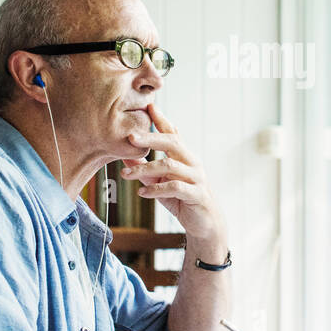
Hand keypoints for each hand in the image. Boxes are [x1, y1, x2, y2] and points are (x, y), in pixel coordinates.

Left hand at [120, 102, 225, 246]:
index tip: (149, 106)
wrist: (205, 224)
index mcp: (184, 156)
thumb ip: (145, 170)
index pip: (173, 133)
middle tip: (130, 136)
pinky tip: (142, 192)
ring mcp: (196, 178)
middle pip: (172, 142)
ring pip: (170, 166)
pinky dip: (156, 189)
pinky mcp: (197, 195)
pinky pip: (175, 187)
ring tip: (126, 174)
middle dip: (150, 137)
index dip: (162, 119)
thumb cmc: (182, 200)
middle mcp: (192, 162)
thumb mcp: (160, 183)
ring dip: (145, 168)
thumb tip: (125, 156)